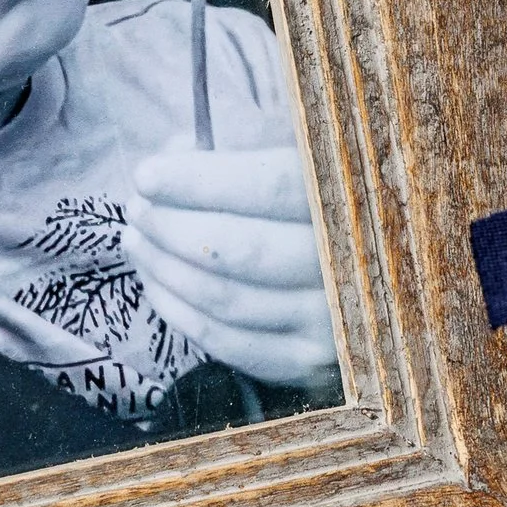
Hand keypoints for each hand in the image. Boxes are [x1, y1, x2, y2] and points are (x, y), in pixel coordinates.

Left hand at [122, 143, 336, 387]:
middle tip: (138, 209)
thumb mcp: (299, 149)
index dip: (201, 182)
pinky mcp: (308, 364)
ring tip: (137, 240)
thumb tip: (175, 154)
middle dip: (172, 228)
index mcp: (353, 198)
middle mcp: (350, 263)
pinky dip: (179, 312)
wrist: (370, 274)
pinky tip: (157, 282)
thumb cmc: (320, 196)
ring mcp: (331, 320)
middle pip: (244, 249)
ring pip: (228, 299)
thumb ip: (243, 142)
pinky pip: (228, 344)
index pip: (271, 187)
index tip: (148, 174)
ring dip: (166, 269)